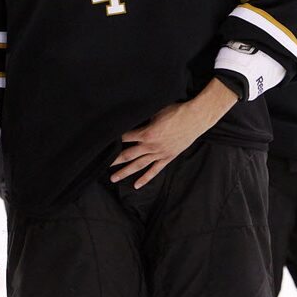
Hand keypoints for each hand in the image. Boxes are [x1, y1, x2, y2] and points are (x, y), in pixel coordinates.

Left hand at [110, 78, 237, 188]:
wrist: (195, 119)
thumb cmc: (176, 111)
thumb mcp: (156, 110)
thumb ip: (143, 116)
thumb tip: (131, 115)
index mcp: (146, 133)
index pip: (125, 137)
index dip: (114, 140)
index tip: (103, 143)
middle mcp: (151, 146)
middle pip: (128, 155)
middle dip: (114, 161)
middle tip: (101, 166)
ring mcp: (159, 154)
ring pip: (139, 166)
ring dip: (125, 172)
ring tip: (113, 178)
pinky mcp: (167, 157)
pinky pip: (154, 170)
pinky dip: (145, 178)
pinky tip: (136, 185)